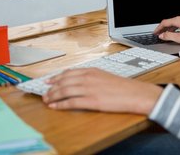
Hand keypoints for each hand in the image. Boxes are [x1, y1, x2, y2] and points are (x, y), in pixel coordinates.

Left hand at [42, 68, 162, 114]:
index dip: (57, 77)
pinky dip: (60, 104)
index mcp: (92, 71)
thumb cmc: (123, 87)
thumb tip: (81, 81)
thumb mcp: (105, 76)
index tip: (49, 81)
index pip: (69, 73)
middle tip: (45, 93)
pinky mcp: (91, 101)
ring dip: (53, 96)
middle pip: (64, 81)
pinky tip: (55, 107)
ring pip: (64, 91)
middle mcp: (88, 78)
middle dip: (52, 88)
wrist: (134, 93)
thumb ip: (92, 77)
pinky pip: (71, 102)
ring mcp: (89, 89)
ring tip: (46, 100)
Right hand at [153, 14, 179, 44]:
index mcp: (179, 20)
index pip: (164, 22)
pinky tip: (177, 33)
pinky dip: (176, 28)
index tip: (155, 33)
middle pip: (170, 22)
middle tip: (159, 34)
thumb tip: (162, 35)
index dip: (158, 28)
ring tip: (167, 35)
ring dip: (170, 29)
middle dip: (163, 28)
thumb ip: (169, 36)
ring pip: (176, 23)